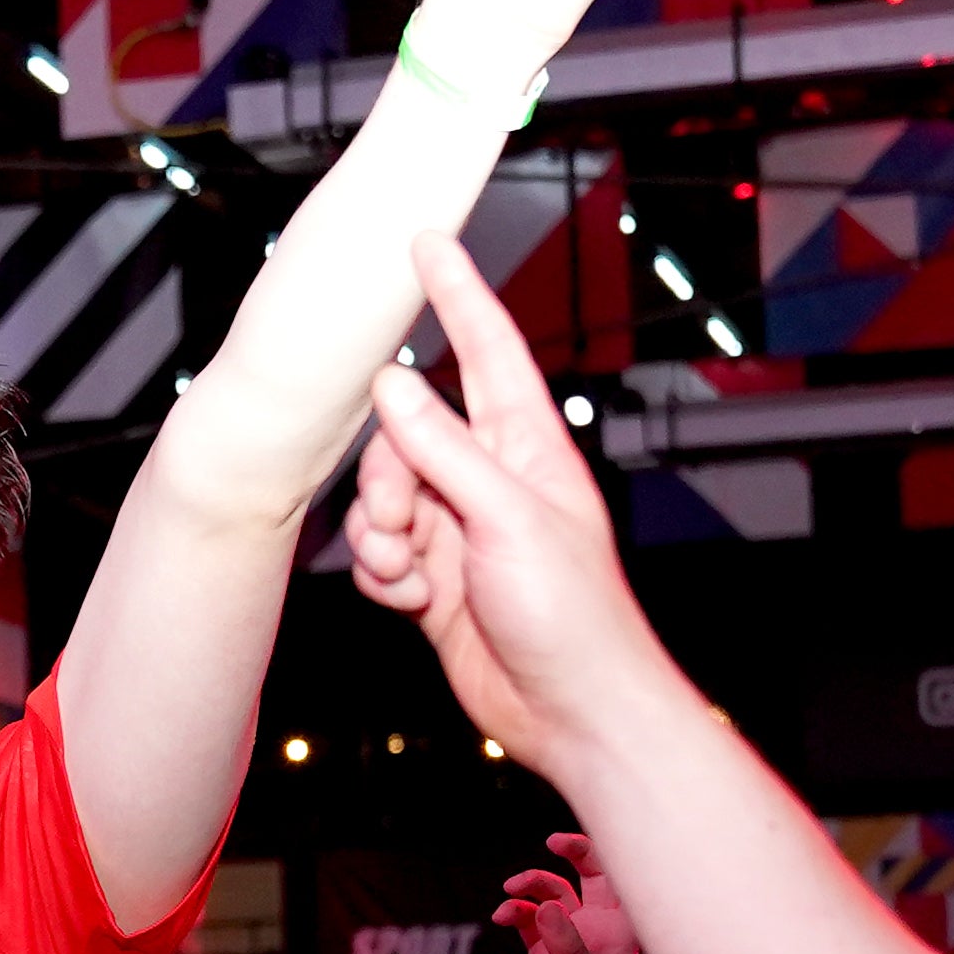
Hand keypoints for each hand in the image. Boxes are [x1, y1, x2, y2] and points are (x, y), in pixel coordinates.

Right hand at [346, 232, 674, 767]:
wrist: (573, 714)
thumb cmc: (573, 617)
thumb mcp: (506, 520)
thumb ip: (444, 450)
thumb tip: (394, 385)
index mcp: (527, 449)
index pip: (486, 350)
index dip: (456, 293)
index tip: (427, 239)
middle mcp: (491, 481)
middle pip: (406, 435)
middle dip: (386, 477)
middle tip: (403, 521)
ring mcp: (460, 531)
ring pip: (382, 498)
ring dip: (380, 536)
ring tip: (412, 572)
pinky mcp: (436, 580)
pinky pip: (379, 555)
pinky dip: (383, 577)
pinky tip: (412, 601)